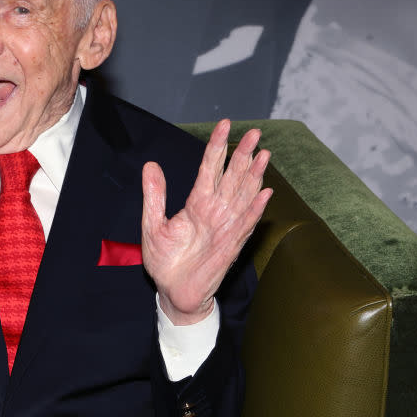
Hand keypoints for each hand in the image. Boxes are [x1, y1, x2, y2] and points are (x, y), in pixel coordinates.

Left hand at [141, 119, 271, 324]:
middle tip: (254, 132)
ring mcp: (225, 228)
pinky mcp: (229, 246)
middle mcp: (215, 212)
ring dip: (254, 176)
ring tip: (264, 154)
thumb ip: (154, 196)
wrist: (172, 292)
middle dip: (242, 155)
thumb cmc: (165, 261)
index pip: (210, 169)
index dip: (217, 147)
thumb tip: (150, 165)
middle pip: (232, 178)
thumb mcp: (152, 225)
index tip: (225, 124)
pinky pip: (244, 225)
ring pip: (243, 196)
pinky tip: (265, 194)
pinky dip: (254, 210)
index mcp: (197, 204)